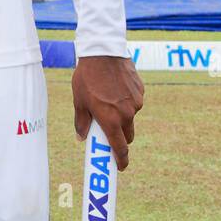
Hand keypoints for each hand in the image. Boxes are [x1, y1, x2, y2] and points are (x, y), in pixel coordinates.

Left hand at [71, 55, 144, 169]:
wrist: (102, 53)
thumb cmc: (87, 78)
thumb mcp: (79, 101)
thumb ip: (81, 121)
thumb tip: (81, 138)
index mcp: (111, 120)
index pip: (120, 148)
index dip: (121, 160)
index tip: (120, 167)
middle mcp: (127, 114)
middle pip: (127, 135)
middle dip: (120, 137)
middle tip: (109, 133)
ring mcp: (136, 103)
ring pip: (130, 117)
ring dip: (122, 116)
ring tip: (107, 100)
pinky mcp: (140, 91)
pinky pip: (134, 102)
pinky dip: (126, 102)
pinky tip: (115, 89)